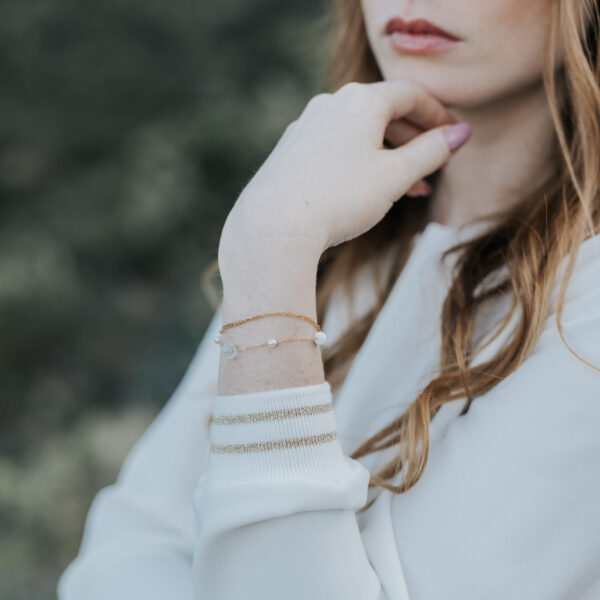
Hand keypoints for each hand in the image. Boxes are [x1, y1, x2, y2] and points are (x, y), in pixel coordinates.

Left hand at [220, 80, 470, 260]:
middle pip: (383, 113)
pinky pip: (334, 147)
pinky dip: (357, 162)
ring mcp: (305, 126)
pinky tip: (364, 189)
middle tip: (433, 169)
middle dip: (413, 141)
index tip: (454, 137)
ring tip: (407, 189)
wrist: (274, 225)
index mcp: (361, 101)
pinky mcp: (290, 150)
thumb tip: (460, 134)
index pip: (410, 95)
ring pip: (358, 133)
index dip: (437, 116)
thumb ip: (431, 152)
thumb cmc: (339, 198)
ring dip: (387, 156)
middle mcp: (330, 104)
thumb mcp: (395, 177)